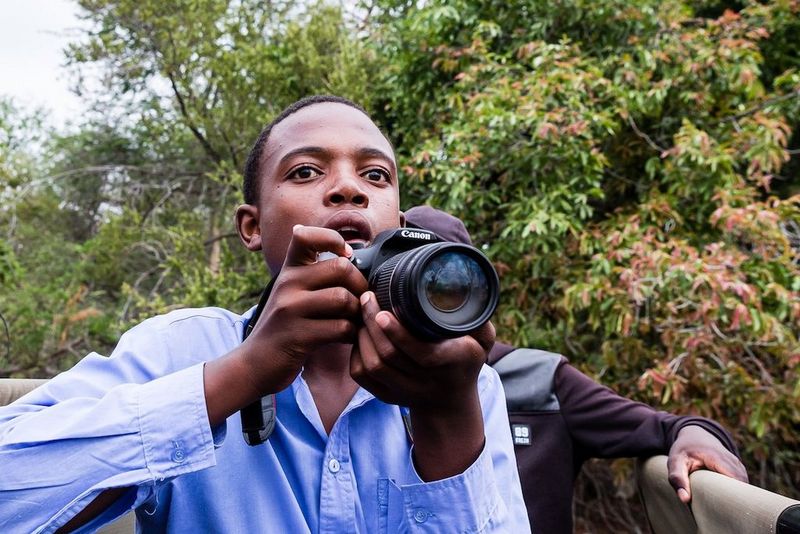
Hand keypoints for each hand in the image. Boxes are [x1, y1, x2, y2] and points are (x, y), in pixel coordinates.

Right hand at [240, 225, 368, 394]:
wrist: (255, 363)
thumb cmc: (285, 327)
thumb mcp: (293, 294)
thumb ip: (315, 275)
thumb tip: (352, 258)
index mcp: (289, 270)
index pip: (306, 235)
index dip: (333, 239)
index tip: (346, 255)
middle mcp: (288, 284)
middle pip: (341, 268)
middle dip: (361, 285)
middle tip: (362, 301)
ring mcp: (290, 309)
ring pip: (343, 298)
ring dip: (358, 313)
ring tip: (355, 321)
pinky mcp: (297, 335)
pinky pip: (340, 327)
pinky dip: (352, 334)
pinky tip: (348, 338)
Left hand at [350, 291, 494, 479]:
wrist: (450, 403)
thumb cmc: (465, 362)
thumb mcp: (482, 341)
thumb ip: (478, 317)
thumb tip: (469, 286)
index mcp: (450, 363)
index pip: (422, 353)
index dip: (399, 333)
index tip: (384, 312)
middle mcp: (425, 381)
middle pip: (388, 355)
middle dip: (372, 323)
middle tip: (368, 298)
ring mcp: (402, 392)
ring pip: (372, 365)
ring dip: (362, 335)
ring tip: (363, 310)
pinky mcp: (385, 395)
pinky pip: (361, 375)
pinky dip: (355, 351)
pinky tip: (360, 333)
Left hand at [667, 424, 748, 503]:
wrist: (695, 435)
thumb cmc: (684, 450)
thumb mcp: (675, 461)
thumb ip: (677, 478)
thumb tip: (684, 499)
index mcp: (719, 459)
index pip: (735, 484)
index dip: (730, 498)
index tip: (719, 506)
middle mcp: (734, 462)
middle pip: (742, 489)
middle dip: (732, 500)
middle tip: (718, 510)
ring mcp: (739, 466)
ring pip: (744, 489)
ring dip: (733, 497)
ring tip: (718, 502)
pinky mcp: (740, 471)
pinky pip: (742, 486)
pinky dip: (734, 493)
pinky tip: (722, 497)